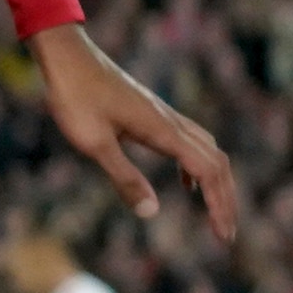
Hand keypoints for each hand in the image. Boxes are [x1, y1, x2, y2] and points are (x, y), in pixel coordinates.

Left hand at [35, 24, 237, 238]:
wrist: (67, 56)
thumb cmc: (75, 97)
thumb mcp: (94, 143)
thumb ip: (124, 177)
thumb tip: (151, 213)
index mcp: (163, 131)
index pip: (208, 172)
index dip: (220, 205)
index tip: (224, 237)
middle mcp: (171, 121)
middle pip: (216, 161)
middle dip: (226, 198)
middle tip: (226, 234)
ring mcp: (163, 114)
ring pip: (206, 149)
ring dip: (215, 181)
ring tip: (214, 211)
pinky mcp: (151, 112)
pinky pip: (189, 141)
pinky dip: (196, 166)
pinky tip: (184, 183)